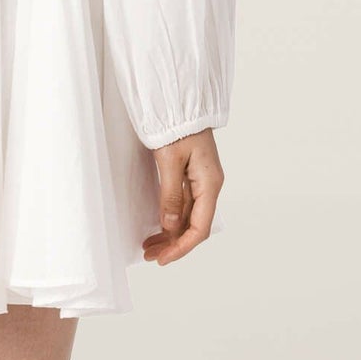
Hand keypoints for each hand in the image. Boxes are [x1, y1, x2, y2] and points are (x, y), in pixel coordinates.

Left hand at [141, 127, 224, 266]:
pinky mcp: (192, 173)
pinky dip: (171, 217)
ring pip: (188, 215)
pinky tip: (159, 225)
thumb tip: (171, 225)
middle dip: (173, 243)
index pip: (199, 228)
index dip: (182, 247)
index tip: (163, 258)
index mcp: (209, 183)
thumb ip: (171, 195)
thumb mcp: (170, 160)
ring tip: (150, 245)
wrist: (179, 100)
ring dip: (171, 232)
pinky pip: (185, 203)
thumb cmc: (177, 125)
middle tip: (150, 255)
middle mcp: (209, 184)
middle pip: (194, 225)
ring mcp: (201, 179)